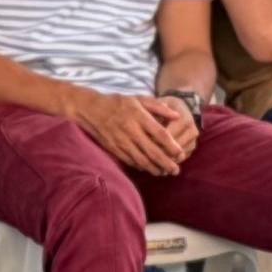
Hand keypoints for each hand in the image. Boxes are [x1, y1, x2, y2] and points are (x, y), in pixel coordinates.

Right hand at [78, 90, 198, 176]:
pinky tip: (148, 169)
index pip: (159, 133)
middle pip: (152, 150)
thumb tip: (177, 116)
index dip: (171, 145)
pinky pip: (130, 161)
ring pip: (141, 159)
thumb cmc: (118, 103)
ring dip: (154, 168)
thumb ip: (159, 107)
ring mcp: (121, 141)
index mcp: (139, 116)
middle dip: (166, 163)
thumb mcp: (138, 99)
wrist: (90, 109)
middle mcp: (131, 130)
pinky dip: (141, 167)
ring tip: (164, 173)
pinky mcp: (114, 149)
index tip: (180, 153)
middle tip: (176, 170)